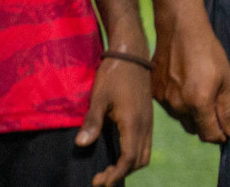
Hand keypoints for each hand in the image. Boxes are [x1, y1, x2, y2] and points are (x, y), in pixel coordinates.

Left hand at [78, 56, 153, 185]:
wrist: (132, 55)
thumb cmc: (113, 75)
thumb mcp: (99, 97)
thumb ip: (92, 122)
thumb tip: (81, 145)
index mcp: (133, 122)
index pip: (129, 158)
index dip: (115, 174)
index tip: (98, 182)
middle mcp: (145, 124)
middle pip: (139, 160)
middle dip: (121, 173)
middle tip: (99, 178)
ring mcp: (148, 120)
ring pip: (145, 153)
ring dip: (129, 165)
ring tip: (109, 169)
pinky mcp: (147, 117)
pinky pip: (145, 143)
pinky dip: (134, 155)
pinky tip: (119, 153)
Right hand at [150, 0, 229, 142]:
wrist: (180, 31)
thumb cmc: (209, 52)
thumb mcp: (227, 79)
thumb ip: (228, 109)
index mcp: (198, 104)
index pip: (209, 134)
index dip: (220, 135)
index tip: (226, 130)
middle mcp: (178, 107)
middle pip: (194, 129)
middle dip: (206, 124)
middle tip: (214, 107)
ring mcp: (163, 101)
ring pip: (181, 119)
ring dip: (192, 114)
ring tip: (199, 93)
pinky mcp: (154, 93)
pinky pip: (170, 107)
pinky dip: (178, 103)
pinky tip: (184, 86)